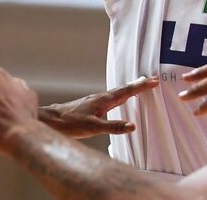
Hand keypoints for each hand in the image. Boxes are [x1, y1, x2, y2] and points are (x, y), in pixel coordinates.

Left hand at [38, 75, 159, 138]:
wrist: (51, 121)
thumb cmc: (70, 124)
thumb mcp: (93, 128)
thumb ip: (113, 127)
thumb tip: (132, 126)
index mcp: (104, 100)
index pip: (127, 91)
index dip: (141, 86)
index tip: (154, 81)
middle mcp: (101, 97)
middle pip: (123, 89)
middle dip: (138, 84)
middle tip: (151, 79)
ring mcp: (95, 101)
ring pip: (117, 92)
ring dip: (129, 89)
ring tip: (139, 86)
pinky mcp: (91, 106)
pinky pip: (111, 98)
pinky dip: (120, 95)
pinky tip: (118, 100)